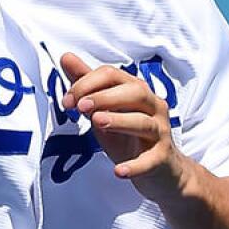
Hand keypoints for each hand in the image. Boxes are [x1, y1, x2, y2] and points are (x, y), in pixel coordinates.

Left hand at [60, 52, 192, 203]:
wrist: (160, 170)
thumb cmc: (128, 135)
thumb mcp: (104, 108)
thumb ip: (86, 84)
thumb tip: (66, 56)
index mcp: (136, 90)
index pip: (113, 75)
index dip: (88, 83)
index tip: (67, 100)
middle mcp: (153, 106)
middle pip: (134, 93)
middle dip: (104, 97)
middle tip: (80, 107)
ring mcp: (160, 132)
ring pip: (143, 122)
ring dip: (119, 120)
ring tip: (96, 122)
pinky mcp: (163, 158)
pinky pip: (151, 160)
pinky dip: (136, 165)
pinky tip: (119, 171)